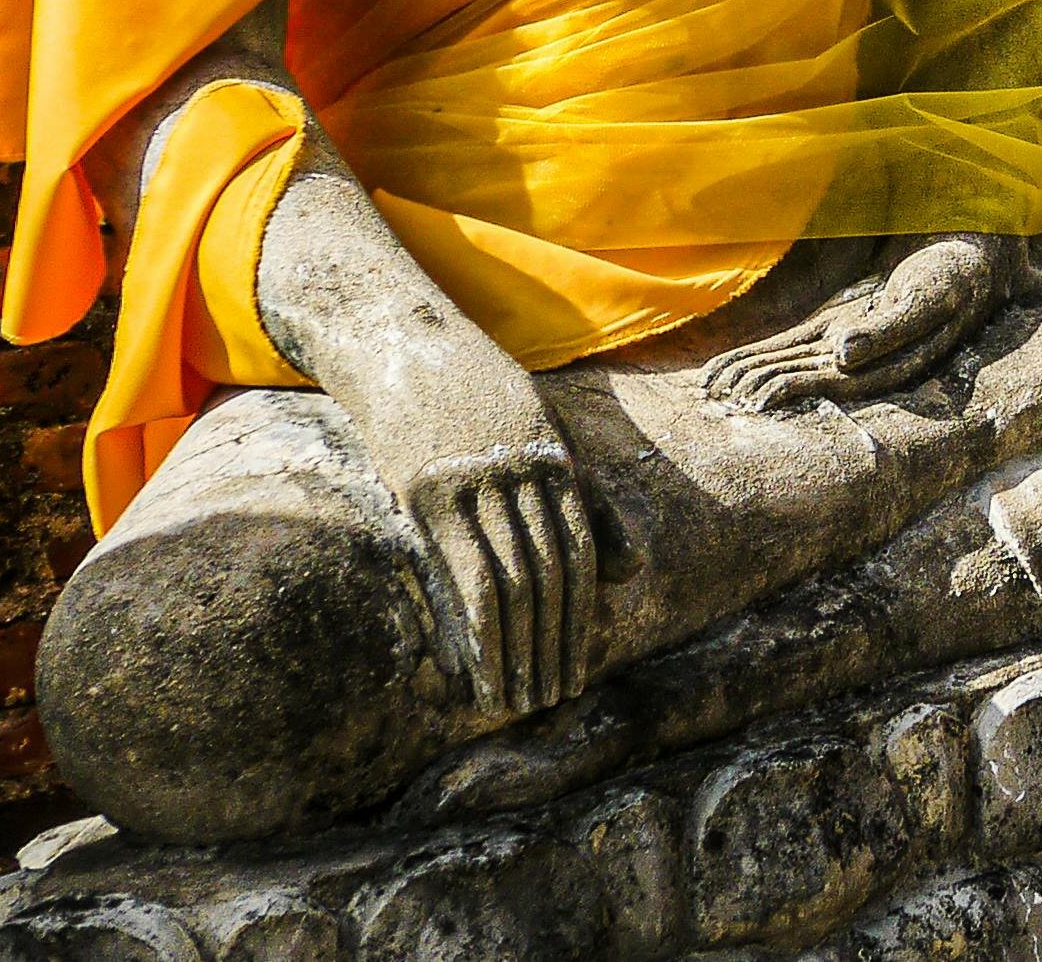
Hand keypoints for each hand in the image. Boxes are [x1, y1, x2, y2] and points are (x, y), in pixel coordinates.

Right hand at [350, 330, 592, 722]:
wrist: (408, 344)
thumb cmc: (481, 399)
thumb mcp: (546, 439)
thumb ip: (589, 504)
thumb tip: (632, 571)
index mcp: (555, 462)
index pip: (579, 558)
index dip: (578, 620)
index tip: (576, 670)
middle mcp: (521, 474)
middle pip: (548, 576)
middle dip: (552, 644)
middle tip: (552, 698)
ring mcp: (472, 482)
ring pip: (507, 579)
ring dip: (516, 646)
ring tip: (518, 697)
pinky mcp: (424, 491)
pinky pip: (459, 568)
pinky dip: (473, 622)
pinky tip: (477, 663)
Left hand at [703, 233, 1020, 413]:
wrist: (973, 247)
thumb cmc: (956, 272)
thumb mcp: (928, 294)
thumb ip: (889, 328)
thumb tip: (841, 356)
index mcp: (890, 361)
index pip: (831, 381)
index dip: (792, 389)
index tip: (755, 395)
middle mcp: (868, 360)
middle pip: (805, 376)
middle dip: (761, 383)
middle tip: (713, 393)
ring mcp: (853, 343)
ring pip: (795, 364)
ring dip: (754, 374)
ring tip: (709, 385)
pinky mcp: (842, 325)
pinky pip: (796, 345)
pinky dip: (763, 354)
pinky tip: (728, 366)